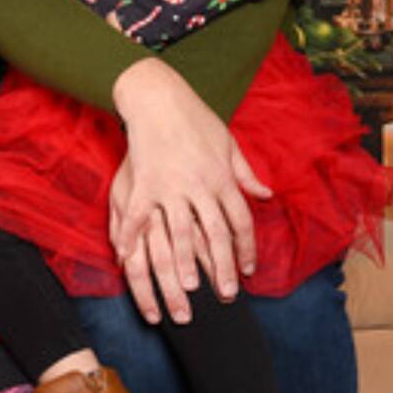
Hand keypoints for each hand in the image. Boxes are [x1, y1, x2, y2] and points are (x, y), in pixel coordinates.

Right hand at [109, 58, 270, 321]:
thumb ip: (245, 173)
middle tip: (225, 295)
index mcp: (221, 177)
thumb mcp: (227, 142)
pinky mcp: (143, 182)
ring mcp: (169, 186)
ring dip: (183, 263)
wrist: (159, 96)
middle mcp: (198, 186)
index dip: (246, 249)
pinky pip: (137, 216)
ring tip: (185, 289)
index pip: (240, 221)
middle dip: (221, 267)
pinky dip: (130, 237)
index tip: (248, 271)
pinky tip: (125, 257)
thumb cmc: (194, 118)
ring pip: (179, 233)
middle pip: (215, 235)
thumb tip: (266, 194)